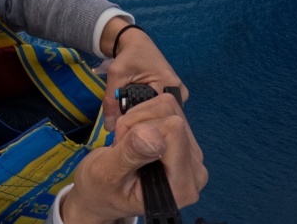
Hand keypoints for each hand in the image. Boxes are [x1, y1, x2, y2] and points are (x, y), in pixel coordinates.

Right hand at [60, 93, 206, 223]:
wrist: (101, 192)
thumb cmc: (101, 189)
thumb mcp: (107, 174)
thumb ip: (130, 155)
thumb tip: (155, 136)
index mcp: (181, 186)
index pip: (173, 129)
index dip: (141, 129)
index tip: (124, 148)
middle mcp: (195, 170)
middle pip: (172, 115)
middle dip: (138, 123)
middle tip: (122, 146)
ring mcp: (192, 152)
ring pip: (168, 106)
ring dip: (139, 117)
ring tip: (127, 142)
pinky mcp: (185, 137)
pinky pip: (167, 105)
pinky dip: (144, 113)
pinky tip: (136, 134)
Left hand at [100, 18, 188, 130]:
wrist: (137, 43)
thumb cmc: (129, 56)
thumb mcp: (116, 75)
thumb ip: (111, 100)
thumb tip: (109, 129)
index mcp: (169, 84)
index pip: (156, 114)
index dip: (139, 123)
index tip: (125, 130)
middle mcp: (179, 91)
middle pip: (162, 116)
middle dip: (144, 122)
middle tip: (127, 128)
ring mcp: (180, 94)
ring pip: (163, 115)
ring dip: (148, 119)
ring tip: (133, 122)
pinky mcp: (176, 94)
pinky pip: (164, 110)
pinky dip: (152, 113)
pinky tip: (141, 116)